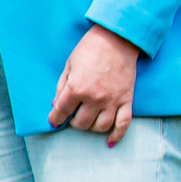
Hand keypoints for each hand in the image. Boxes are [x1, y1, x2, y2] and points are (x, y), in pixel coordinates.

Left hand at [49, 25, 140, 145]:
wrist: (118, 39)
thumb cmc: (90, 49)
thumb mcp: (69, 65)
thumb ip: (61, 87)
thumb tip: (56, 106)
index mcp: (77, 88)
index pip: (62, 112)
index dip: (55, 119)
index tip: (54, 121)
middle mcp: (94, 97)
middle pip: (81, 123)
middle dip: (74, 122)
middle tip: (73, 116)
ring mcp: (112, 100)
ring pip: (100, 126)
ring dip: (91, 127)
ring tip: (88, 121)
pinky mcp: (127, 99)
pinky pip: (123, 124)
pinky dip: (117, 135)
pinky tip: (110, 142)